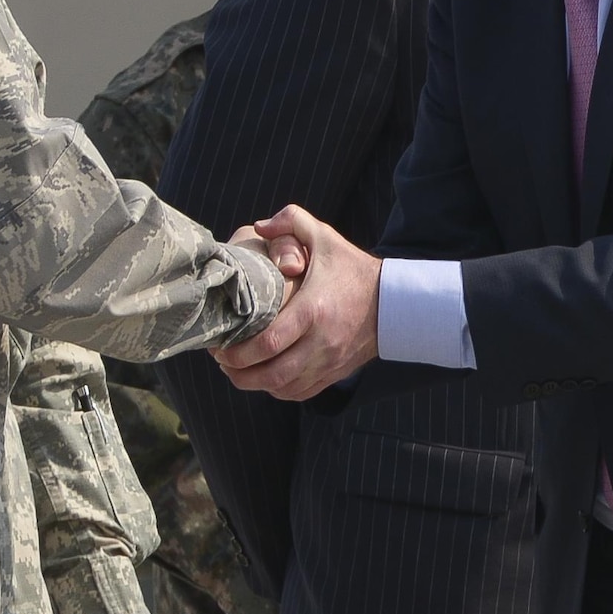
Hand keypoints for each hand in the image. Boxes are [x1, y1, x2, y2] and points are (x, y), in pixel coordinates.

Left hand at [212, 204, 379, 398]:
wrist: (393, 302)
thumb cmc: (352, 268)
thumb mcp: (324, 236)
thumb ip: (291, 220)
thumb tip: (260, 227)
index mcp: (313, 310)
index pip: (269, 342)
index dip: (238, 351)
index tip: (219, 345)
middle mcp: (321, 342)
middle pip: (271, 373)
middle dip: (238, 373)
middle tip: (221, 360)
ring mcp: (328, 362)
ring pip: (282, 387)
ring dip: (253, 384)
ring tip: (235, 370)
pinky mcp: (334, 373)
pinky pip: (298, 393)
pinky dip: (276, 389)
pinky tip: (263, 377)